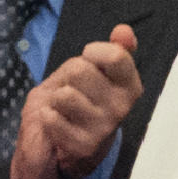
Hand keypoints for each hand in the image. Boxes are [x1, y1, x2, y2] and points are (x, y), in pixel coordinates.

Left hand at [8, 26, 143, 178]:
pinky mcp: (83, 147)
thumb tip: (124, 31)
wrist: (60, 145)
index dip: (93, 52)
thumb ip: (114, 50)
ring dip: (56, 98)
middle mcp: (122, 108)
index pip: (116, 56)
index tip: (89, 59)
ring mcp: (104, 129)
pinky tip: (57, 124)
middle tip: (73, 91)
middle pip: (81, 70)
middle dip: (68, 76)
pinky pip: (52, 117)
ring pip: (64, 94)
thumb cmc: (81, 101)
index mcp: (130, 86)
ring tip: (64, 108)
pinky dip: (47, 117)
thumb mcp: (97, 71)